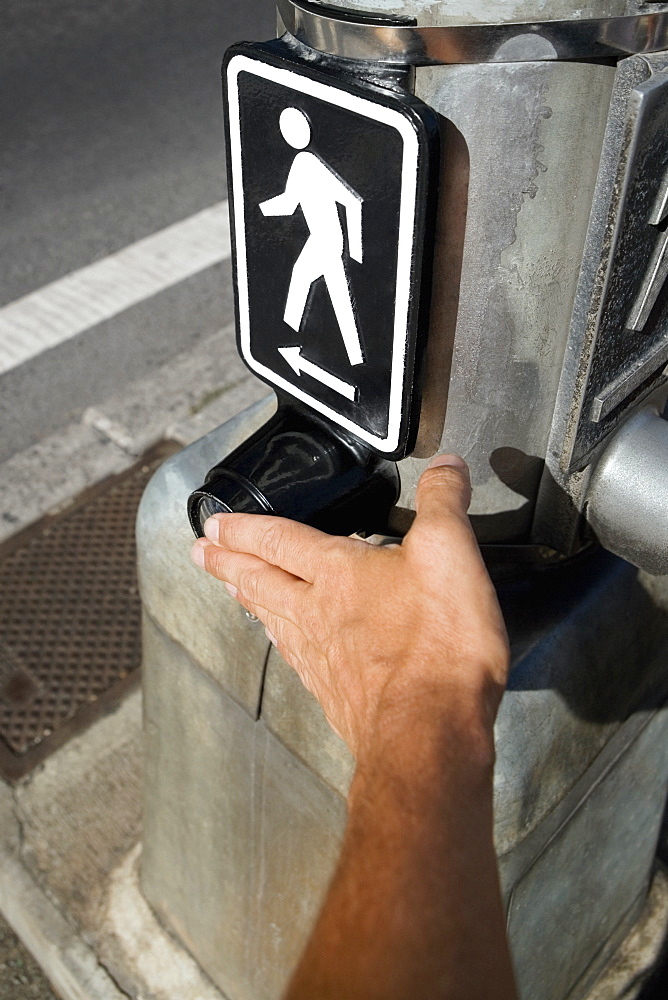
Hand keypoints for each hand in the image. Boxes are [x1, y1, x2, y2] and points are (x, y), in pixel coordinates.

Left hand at [191, 455, 508, 761]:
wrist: (428, 736)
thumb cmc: (437, 647)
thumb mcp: (450, 554)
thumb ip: (445, 504)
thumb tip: (446, 465)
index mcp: (338, 572)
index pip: (279, 539)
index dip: (245, 527)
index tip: (215, 522)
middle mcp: (318, 614)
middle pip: (261, 580)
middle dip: (228, 561)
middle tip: (199, 552)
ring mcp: (322, 658)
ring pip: (273, 619)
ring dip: (248, 599)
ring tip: (233, 589)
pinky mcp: (336, 696)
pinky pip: (295, 658)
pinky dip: (282, 643)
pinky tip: (287, 647)